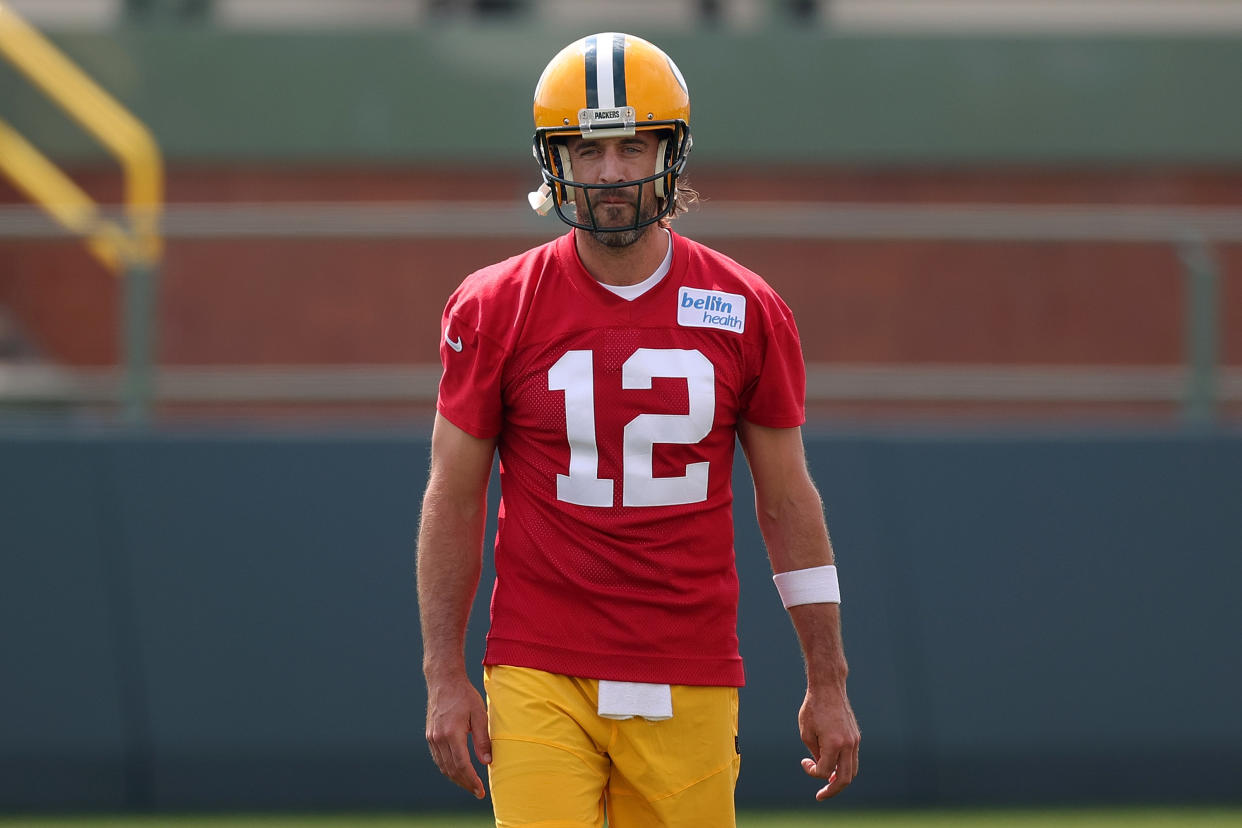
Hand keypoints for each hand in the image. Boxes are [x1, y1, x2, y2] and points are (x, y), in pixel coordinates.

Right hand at [425, 674, 491, 798]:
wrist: (444, 681)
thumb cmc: (464, 695)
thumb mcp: (479, 714)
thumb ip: (482, 739)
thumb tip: (487, 762)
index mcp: (452, 733)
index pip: (462, 765)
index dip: (472, 781)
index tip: (480, 791)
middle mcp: (439, 738)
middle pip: (451, 770)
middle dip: (465, 783)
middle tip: (477, 791)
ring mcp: (432, 738)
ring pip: (443, 767)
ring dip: (456, 778)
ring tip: (470, 784)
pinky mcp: (430, 736)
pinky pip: (438, 759)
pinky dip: (448, 768)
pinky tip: (458, 771)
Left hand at [798, 686, 859, 800]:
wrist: (828, 687)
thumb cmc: (813, 708)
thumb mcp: (806, 732)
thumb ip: (815, 753)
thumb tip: (823, 768)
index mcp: (834, 744)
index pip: (825, 772)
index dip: (812, 772)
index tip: (804, 762)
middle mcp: (848, 744)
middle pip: (845, 779)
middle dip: (832, 791)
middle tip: (821, 795)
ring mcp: (854, 741)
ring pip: (852, 771)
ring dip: (840, 780)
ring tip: (828, 784)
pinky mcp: (856, 736)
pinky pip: (853, 759)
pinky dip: (844, 767)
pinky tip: (834, 768)